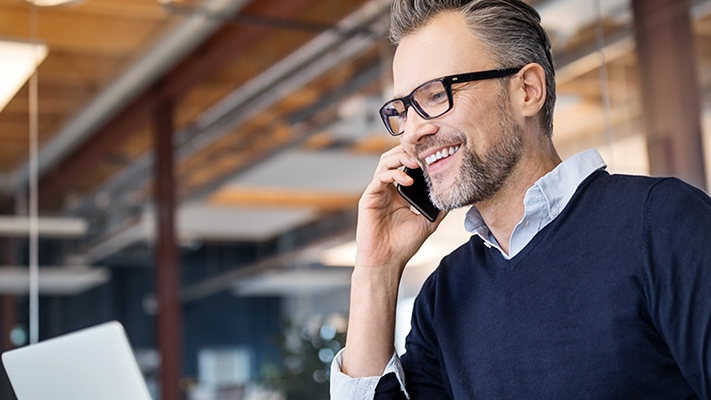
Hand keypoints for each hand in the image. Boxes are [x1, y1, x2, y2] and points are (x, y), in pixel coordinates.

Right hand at [355, 145, 444, 273]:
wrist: (387, 262)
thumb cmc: (403, 245)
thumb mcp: (428, 221)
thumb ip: (438, 206)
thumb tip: (455, 194)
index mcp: (399, 192)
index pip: (407, 164)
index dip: (419, 153)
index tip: (434, 148)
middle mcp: (387, 188)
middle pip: (395, 157)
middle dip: (410, 148)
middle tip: (426, 147)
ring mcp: (377, 192)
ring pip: (385, 162)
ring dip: (401, 158)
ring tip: (417, 162)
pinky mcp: (369, 198)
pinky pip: (379, 178)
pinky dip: (393, 175)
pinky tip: (408, 181)